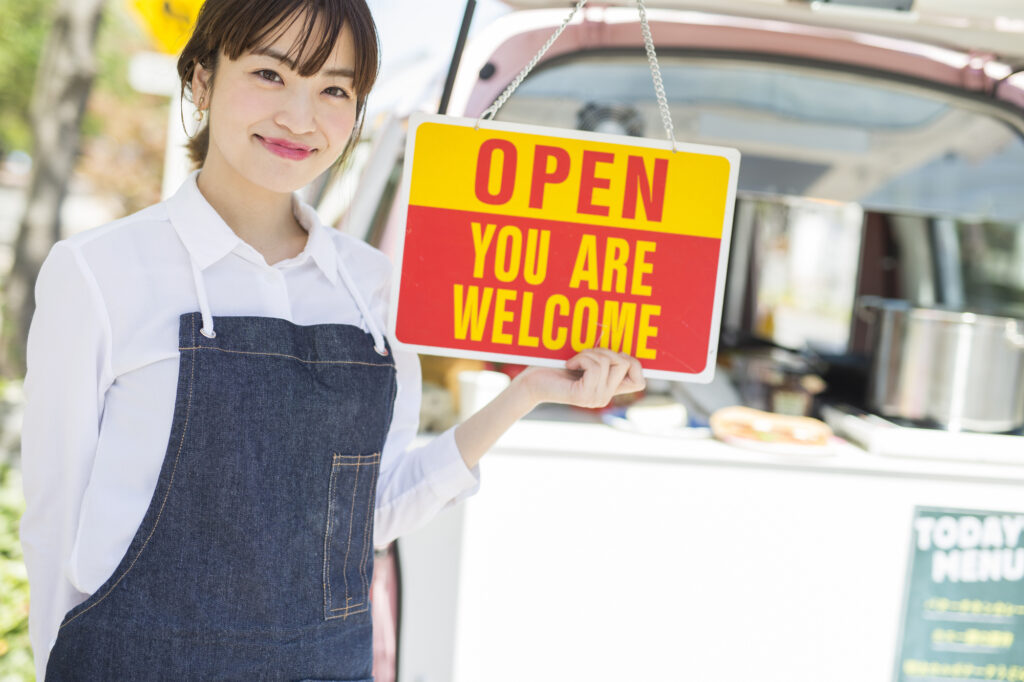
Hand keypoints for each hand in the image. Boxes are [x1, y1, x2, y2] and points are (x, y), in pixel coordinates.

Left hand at [515, 348, 645, 408]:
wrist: (531, 381)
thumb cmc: (555, 367)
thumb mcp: (586, 359)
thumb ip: (604, 358)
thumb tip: (624, 344)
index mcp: (608, 389)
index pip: (640, 381)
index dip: (633, 363)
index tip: (610, 355)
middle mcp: (605, 397)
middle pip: (625, 363)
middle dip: (605, 350)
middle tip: (585, 355)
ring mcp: (595, 398)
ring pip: (608, 362)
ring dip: (590, 353)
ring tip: (574, 360)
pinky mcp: (583, 396)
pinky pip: (595, 367)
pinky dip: (581, 359)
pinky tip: (569, 365)